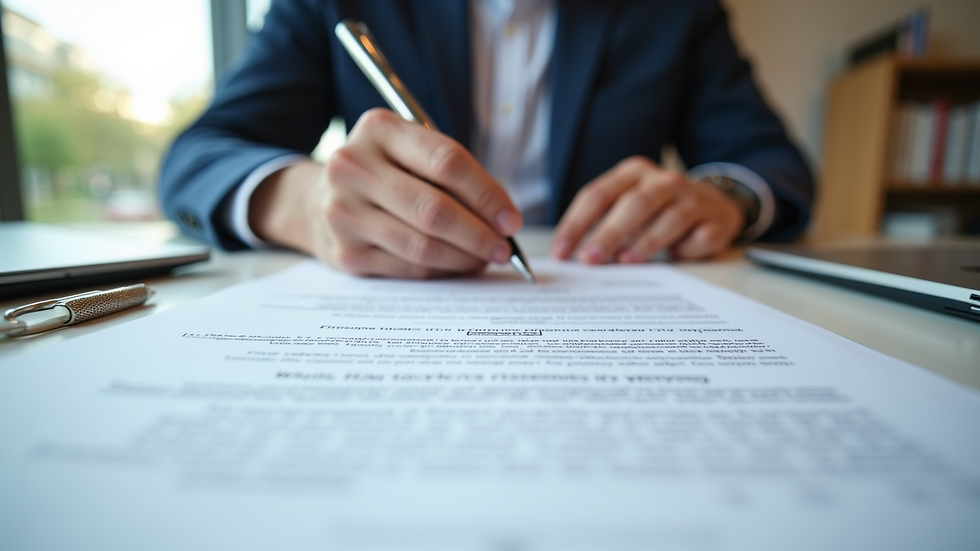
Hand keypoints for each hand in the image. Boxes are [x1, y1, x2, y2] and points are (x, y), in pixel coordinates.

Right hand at [249, 109, 522, 277]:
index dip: (487, 195)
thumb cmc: (384, 173)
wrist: (315, 200)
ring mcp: (344, 212)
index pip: (447, 162)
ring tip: (485, 258)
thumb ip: (453, 174)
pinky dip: (442, 270)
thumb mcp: (410, 151)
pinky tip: (458, 266)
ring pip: (422, 245)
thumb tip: (502, 219)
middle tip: (504, 248)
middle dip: (479, 234)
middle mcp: (353, 167)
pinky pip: (408, 267)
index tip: (511, 219)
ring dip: (464, 258)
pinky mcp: (345, 252)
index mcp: (378, 130)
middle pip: (434, 209)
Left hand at [551, 156, 742, 263]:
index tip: (561, 252)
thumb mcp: (626, 207)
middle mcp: (663, 181)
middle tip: (589, 259)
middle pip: (633, 205)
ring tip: (625, 262)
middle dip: (608, 233)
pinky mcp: (714, 221)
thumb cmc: (657, 211)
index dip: (576, 224)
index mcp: (633, 173)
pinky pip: (700, 237)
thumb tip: (572, 256)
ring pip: (669, 218)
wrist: (714, 206)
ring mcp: (693, 199)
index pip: (597, 195)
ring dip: (645, 242)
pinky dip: (686, 250)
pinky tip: (675, 258)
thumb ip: (601, 224)